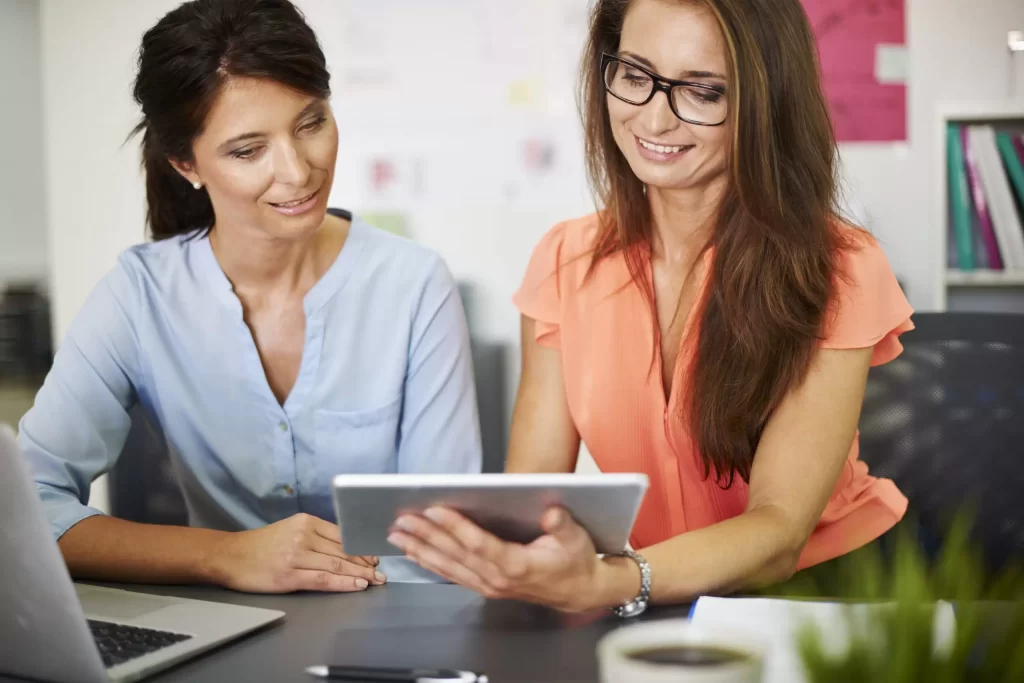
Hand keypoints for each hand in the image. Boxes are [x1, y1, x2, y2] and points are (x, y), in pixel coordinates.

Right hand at [212, 513, 385, 592]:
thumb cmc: (261, 545)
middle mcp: (303, 535)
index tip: (375, 557)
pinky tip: (357, 585)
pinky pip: (323, 579)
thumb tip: (346, 548)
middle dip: (365, 563)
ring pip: (337, 564)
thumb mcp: (291, 529)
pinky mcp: (289, 575)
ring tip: (375, 580)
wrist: (230, 556)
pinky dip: (343, 582)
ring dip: (360, 574)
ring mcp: (296, 555)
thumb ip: (316, 535)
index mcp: (306, 521)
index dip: (362, 548)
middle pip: (343, 550)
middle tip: (381, 572)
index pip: (343, 535)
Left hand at [388, 506, 628, 612]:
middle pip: (455, 554)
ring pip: (448, 566)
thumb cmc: (576, 561)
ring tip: (397, 534)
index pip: (479, 544)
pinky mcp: (485, 587)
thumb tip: (550, 513)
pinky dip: (430, 563)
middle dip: (426, 535)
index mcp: (517, 565)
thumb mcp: (576, 538)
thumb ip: (562, 525)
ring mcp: (489, 585)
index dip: (455, 527)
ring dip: (421, 549)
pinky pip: (452, 574)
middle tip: (402, 518)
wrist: (580, 592)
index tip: (434, 509)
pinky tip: (414, 552)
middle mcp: (497, 578)